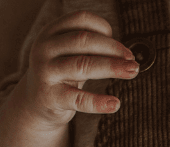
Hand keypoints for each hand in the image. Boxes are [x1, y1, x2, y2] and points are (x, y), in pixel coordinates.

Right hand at [22, 9, 138, 126]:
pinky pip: (79, 99)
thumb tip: (125, 54)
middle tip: (133, 61)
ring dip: (111, 67)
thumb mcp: (70, 54)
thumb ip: (89, 48)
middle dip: (113, 49)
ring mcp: (46, 72)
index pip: (81, 20)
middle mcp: (45, 48)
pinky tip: (115, 104)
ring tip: (132, 72)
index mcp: (51, 32)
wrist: (36, 104)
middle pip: (84, 40)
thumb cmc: (61, 74)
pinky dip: (99, 102)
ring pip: (83, 65)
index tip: (122, 47)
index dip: (105, 29)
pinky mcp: (50, 97)